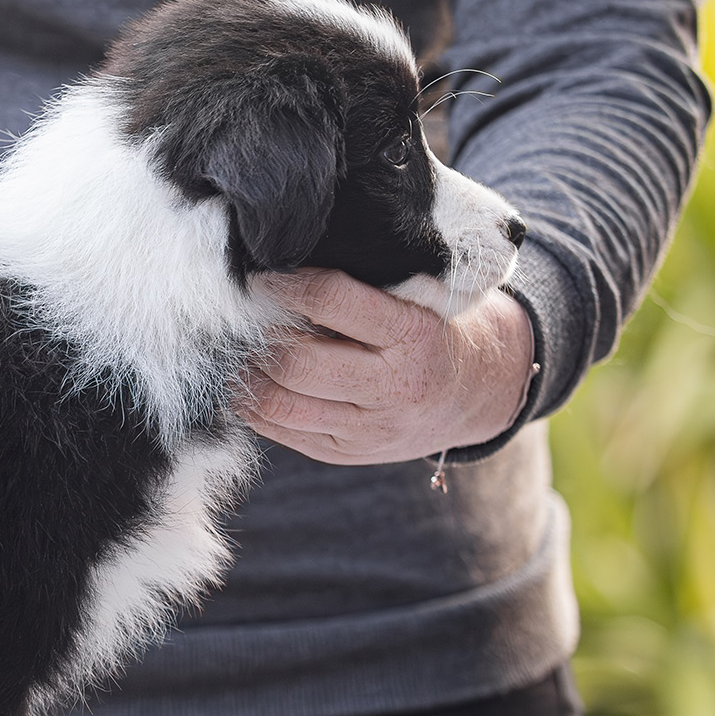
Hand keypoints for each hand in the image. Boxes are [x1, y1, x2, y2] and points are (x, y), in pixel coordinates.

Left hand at [239, 269, 535, 465]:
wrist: (478, 394)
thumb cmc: (437, 328)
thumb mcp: (422, 297)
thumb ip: (365, 285)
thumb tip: (285, 262)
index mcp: (415, 335)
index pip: (333, 301)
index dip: (286, 285)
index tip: (261, 274)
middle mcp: (393, 387)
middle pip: (296, 362)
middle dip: (259, 337)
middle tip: (239, 316)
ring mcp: (369, 429)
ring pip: (280, 404)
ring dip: (246, 374)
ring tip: (237, 348)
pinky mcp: (346, 453)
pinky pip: (280, 432)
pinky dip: (252, 405)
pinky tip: (247, 380)